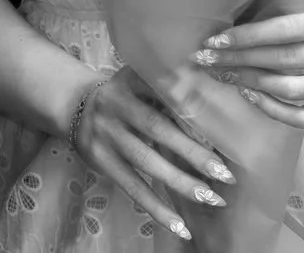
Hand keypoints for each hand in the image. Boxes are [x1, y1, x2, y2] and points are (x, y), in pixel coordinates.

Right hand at [69, 68, 234, 238]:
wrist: (77, 107)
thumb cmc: (129, 96)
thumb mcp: (145, 82)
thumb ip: (175, 91)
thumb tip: (217, 118)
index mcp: (133, 76)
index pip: (164, 92)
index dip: (189, 114)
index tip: (217, 135)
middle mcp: (116, 100)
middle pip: (157, 127)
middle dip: (194, 152)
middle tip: (225, 174)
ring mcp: (105, 131)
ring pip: (147, 160)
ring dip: (182, 182)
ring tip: (211, 198)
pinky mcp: (100, 159)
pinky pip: (133, 187)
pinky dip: (157, 208)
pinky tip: (180, 226)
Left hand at [194, 0, 303, 128]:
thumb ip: (288, 20)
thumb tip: (232, 33)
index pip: (285, 29)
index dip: (247, 37)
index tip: (214, 40)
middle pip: (284, 60)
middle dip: (239, 60)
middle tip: (206, 60)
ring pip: (290, 90)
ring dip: (250, 83)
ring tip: (223, 76)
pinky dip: (272, 109)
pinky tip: (250, 95)